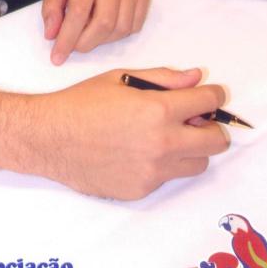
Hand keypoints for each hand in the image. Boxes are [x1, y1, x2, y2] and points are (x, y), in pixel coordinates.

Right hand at [0, 67, 229, 199]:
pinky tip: (138, 151)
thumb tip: (196, 77)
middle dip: (210, 125)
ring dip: (192, 148)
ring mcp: (154, 171)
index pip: (209, 102)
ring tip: (166, 136)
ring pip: (199, 163)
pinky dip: (164, 164)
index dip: (213, 95)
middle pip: (217, 141)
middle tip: (193, 118)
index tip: (209, 95)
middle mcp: (162, 144)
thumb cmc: (81, 103)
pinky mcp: (143, 190)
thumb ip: (163, 78)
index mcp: (158, 110)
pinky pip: (169, 177)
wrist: (50, 138)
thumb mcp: (121, 79)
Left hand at [41, 0, 149, 63]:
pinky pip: (135, 25)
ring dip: (102, 41)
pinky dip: (118, 34)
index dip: (67, 39)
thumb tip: (52, 35)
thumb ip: (51, 8)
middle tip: (74, 47)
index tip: (57, 57)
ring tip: (89, 35)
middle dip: (86, 43)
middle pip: (103, 24)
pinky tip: (106, 28)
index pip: (78, 13)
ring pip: (121, 28)